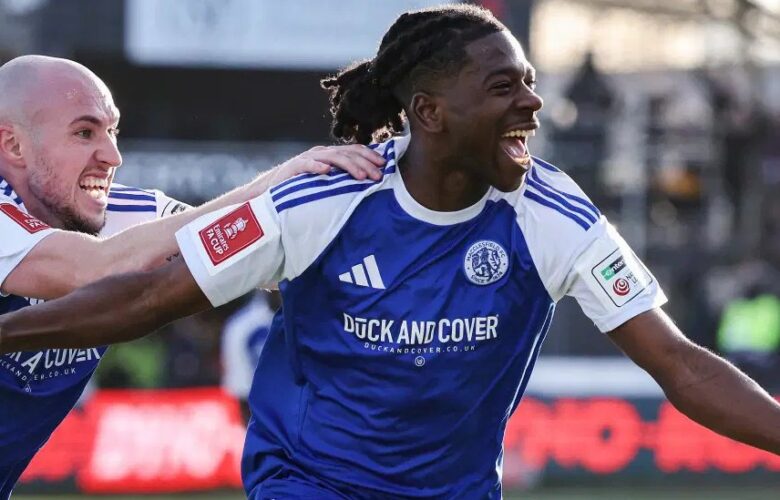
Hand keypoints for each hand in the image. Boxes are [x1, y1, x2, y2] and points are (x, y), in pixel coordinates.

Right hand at [268, 144, 385, 185]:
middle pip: (347, 153)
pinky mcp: (294, 167)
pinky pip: (307, 165)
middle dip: (365, 163)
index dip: (370, 155)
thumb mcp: (327, 180)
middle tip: (378, 176)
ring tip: (361, 177)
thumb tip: (368, 181)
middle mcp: (321, 153)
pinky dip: (317, 166)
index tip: (384, 164)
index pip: (353, 150)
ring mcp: (308, 158)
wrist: (273, 188)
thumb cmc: (303, 185)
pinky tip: (327, 171)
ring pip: (332, 158)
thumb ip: (343, 177)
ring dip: (348, 166)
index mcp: (330, 155)